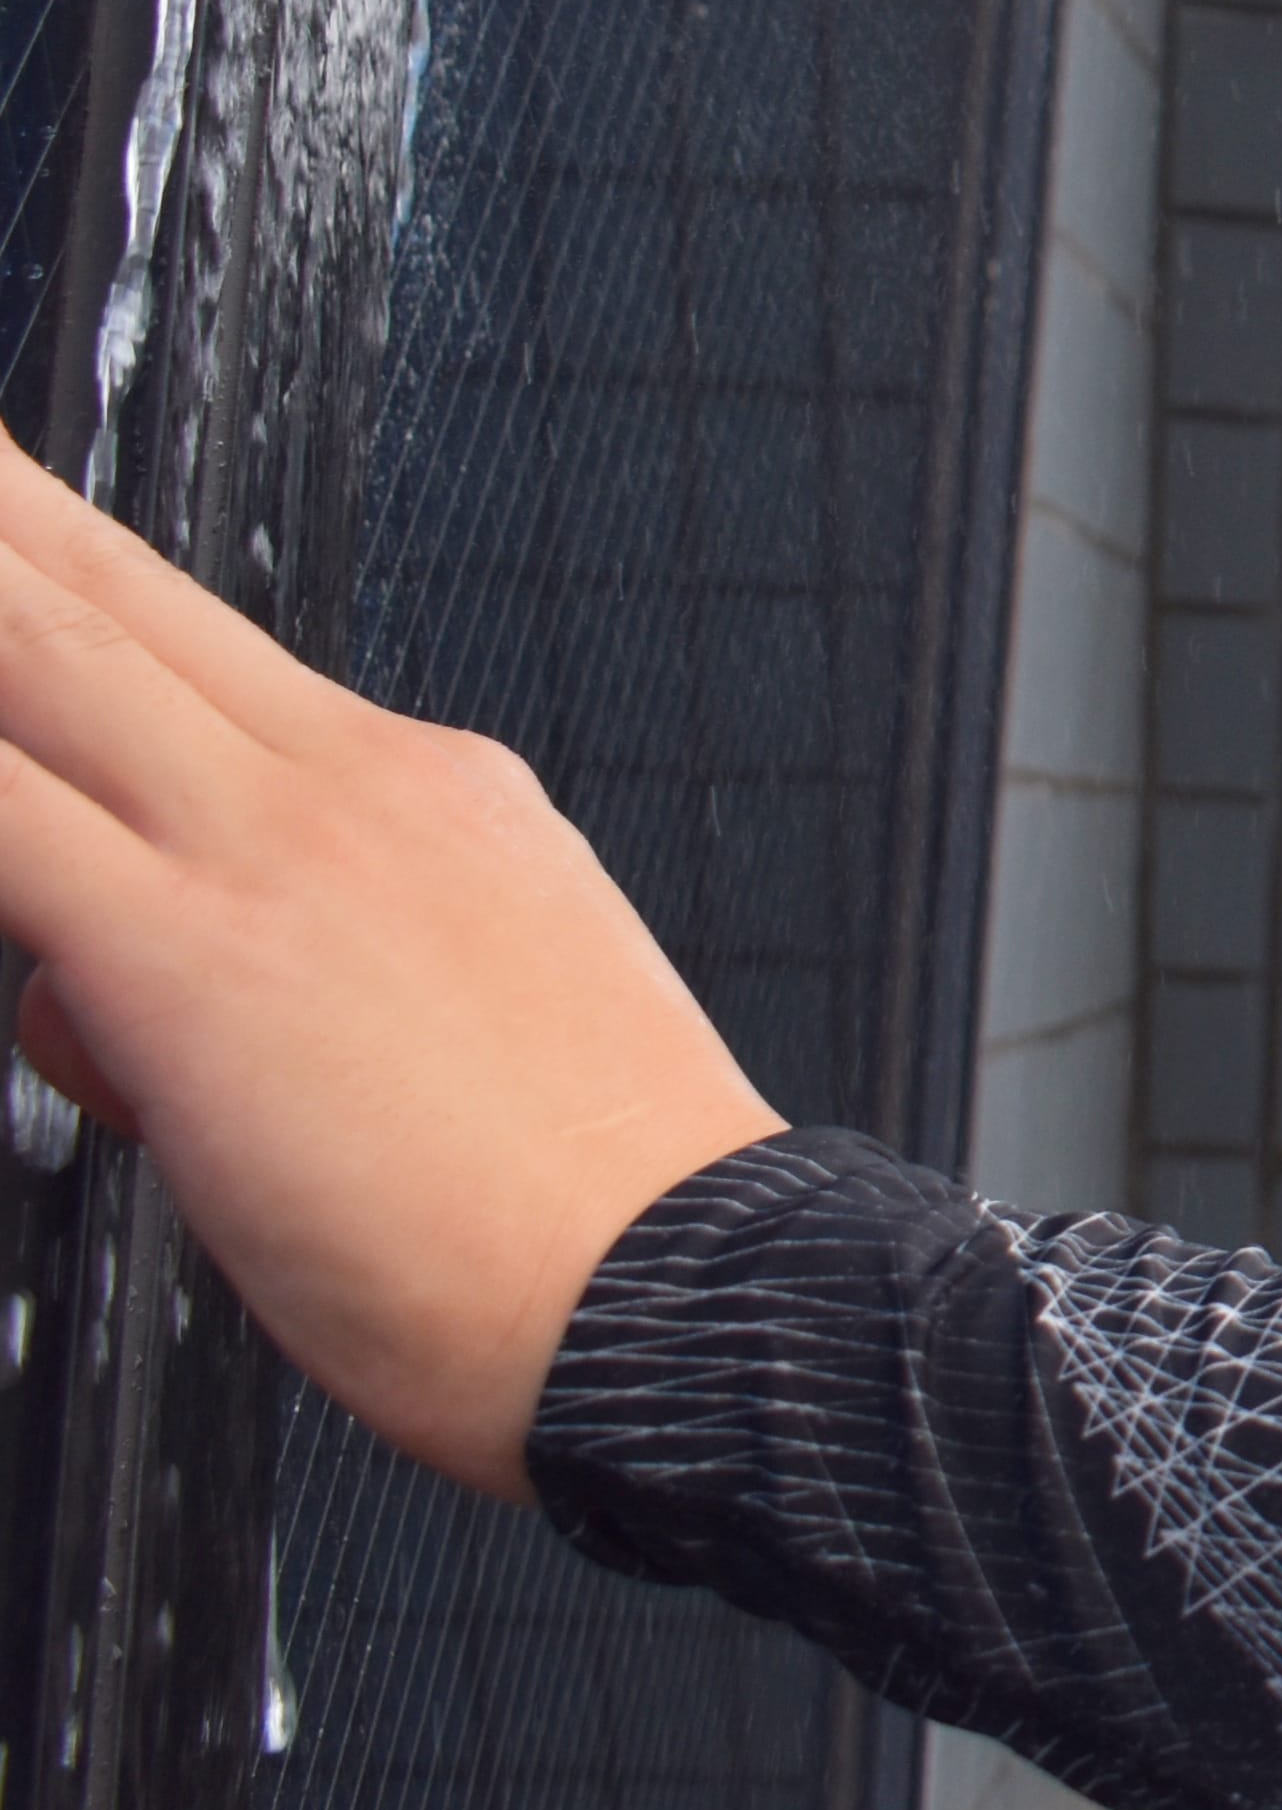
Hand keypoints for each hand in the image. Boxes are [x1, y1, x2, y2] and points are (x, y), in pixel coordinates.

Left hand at [0, 429, 779, 1497]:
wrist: (685, 1305)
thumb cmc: (578, 1225)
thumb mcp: (457, 1036)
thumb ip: (259, 975)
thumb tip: (85, 990)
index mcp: (438, 795)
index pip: (195, 637)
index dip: (67, 549)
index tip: (13, 504)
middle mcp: (361, 785)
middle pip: (102, 600)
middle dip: (0, 514)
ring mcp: (280, 853)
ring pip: (43, 664)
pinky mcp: (193, 953)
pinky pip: (8, 814)